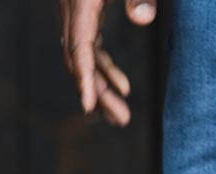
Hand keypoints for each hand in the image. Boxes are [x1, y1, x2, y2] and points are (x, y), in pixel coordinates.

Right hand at [62, 0, 155, 125]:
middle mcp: (71, 12)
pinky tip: (120, 87)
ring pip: (82, 58)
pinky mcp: (84, 15)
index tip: (89, 106)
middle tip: (122, 119)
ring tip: (119, 115)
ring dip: (100, 86)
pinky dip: (103, 68)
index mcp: (80, 3)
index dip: (83, 78)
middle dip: (97, 92)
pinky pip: (90, 48)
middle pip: (78, 59)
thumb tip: (144, 19)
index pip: (78, 47)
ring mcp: (75, 15)